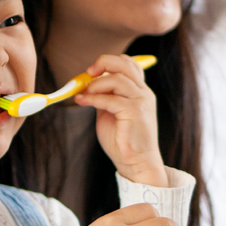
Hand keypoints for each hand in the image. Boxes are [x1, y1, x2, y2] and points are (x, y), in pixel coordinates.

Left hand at [73, 54, 166, 186]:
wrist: (137, 163)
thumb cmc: (122, 140)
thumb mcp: (111, 112)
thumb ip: (105, 96)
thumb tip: (89, 84)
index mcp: (140, 92)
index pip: (130, 64)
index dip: (110, 62)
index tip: (93, 71)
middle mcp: (144, 93)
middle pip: (125, 64)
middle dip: (104, 62)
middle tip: (88, 73)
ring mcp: (141, 102)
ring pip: (117, 79)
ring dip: (95, 84)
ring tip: (84, 94)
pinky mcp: (135, 113)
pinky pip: (110, 99)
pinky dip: (93, 98)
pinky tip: (82, 101)